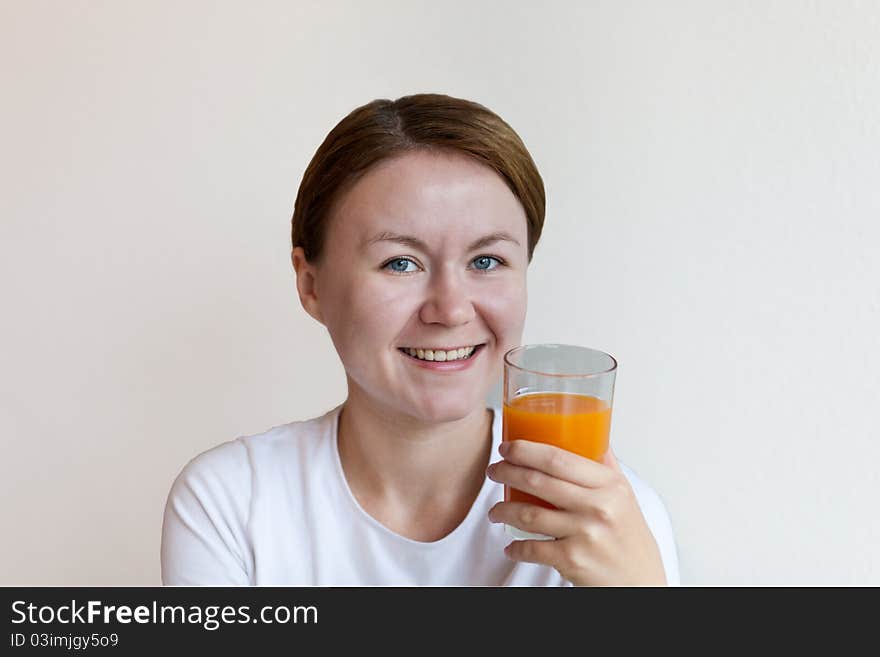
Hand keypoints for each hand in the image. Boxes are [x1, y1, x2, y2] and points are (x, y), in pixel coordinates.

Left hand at [486, 440, 666, 585]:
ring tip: (495, 511)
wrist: (640, 582)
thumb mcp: (625, 495)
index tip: (507, 447)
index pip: (558, 458)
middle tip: (493, 471)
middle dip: (507, 472)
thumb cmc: (630, 537)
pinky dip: (516, 548)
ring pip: (529, 514)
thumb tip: (591, 431)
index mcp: (609, 485)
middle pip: (538, 481)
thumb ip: (605, 465)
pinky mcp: (573, 560)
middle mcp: (598, 506)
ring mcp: (584, 533)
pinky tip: (511, 546)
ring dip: (503, 510)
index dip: (525, 450)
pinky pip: (532, 549)